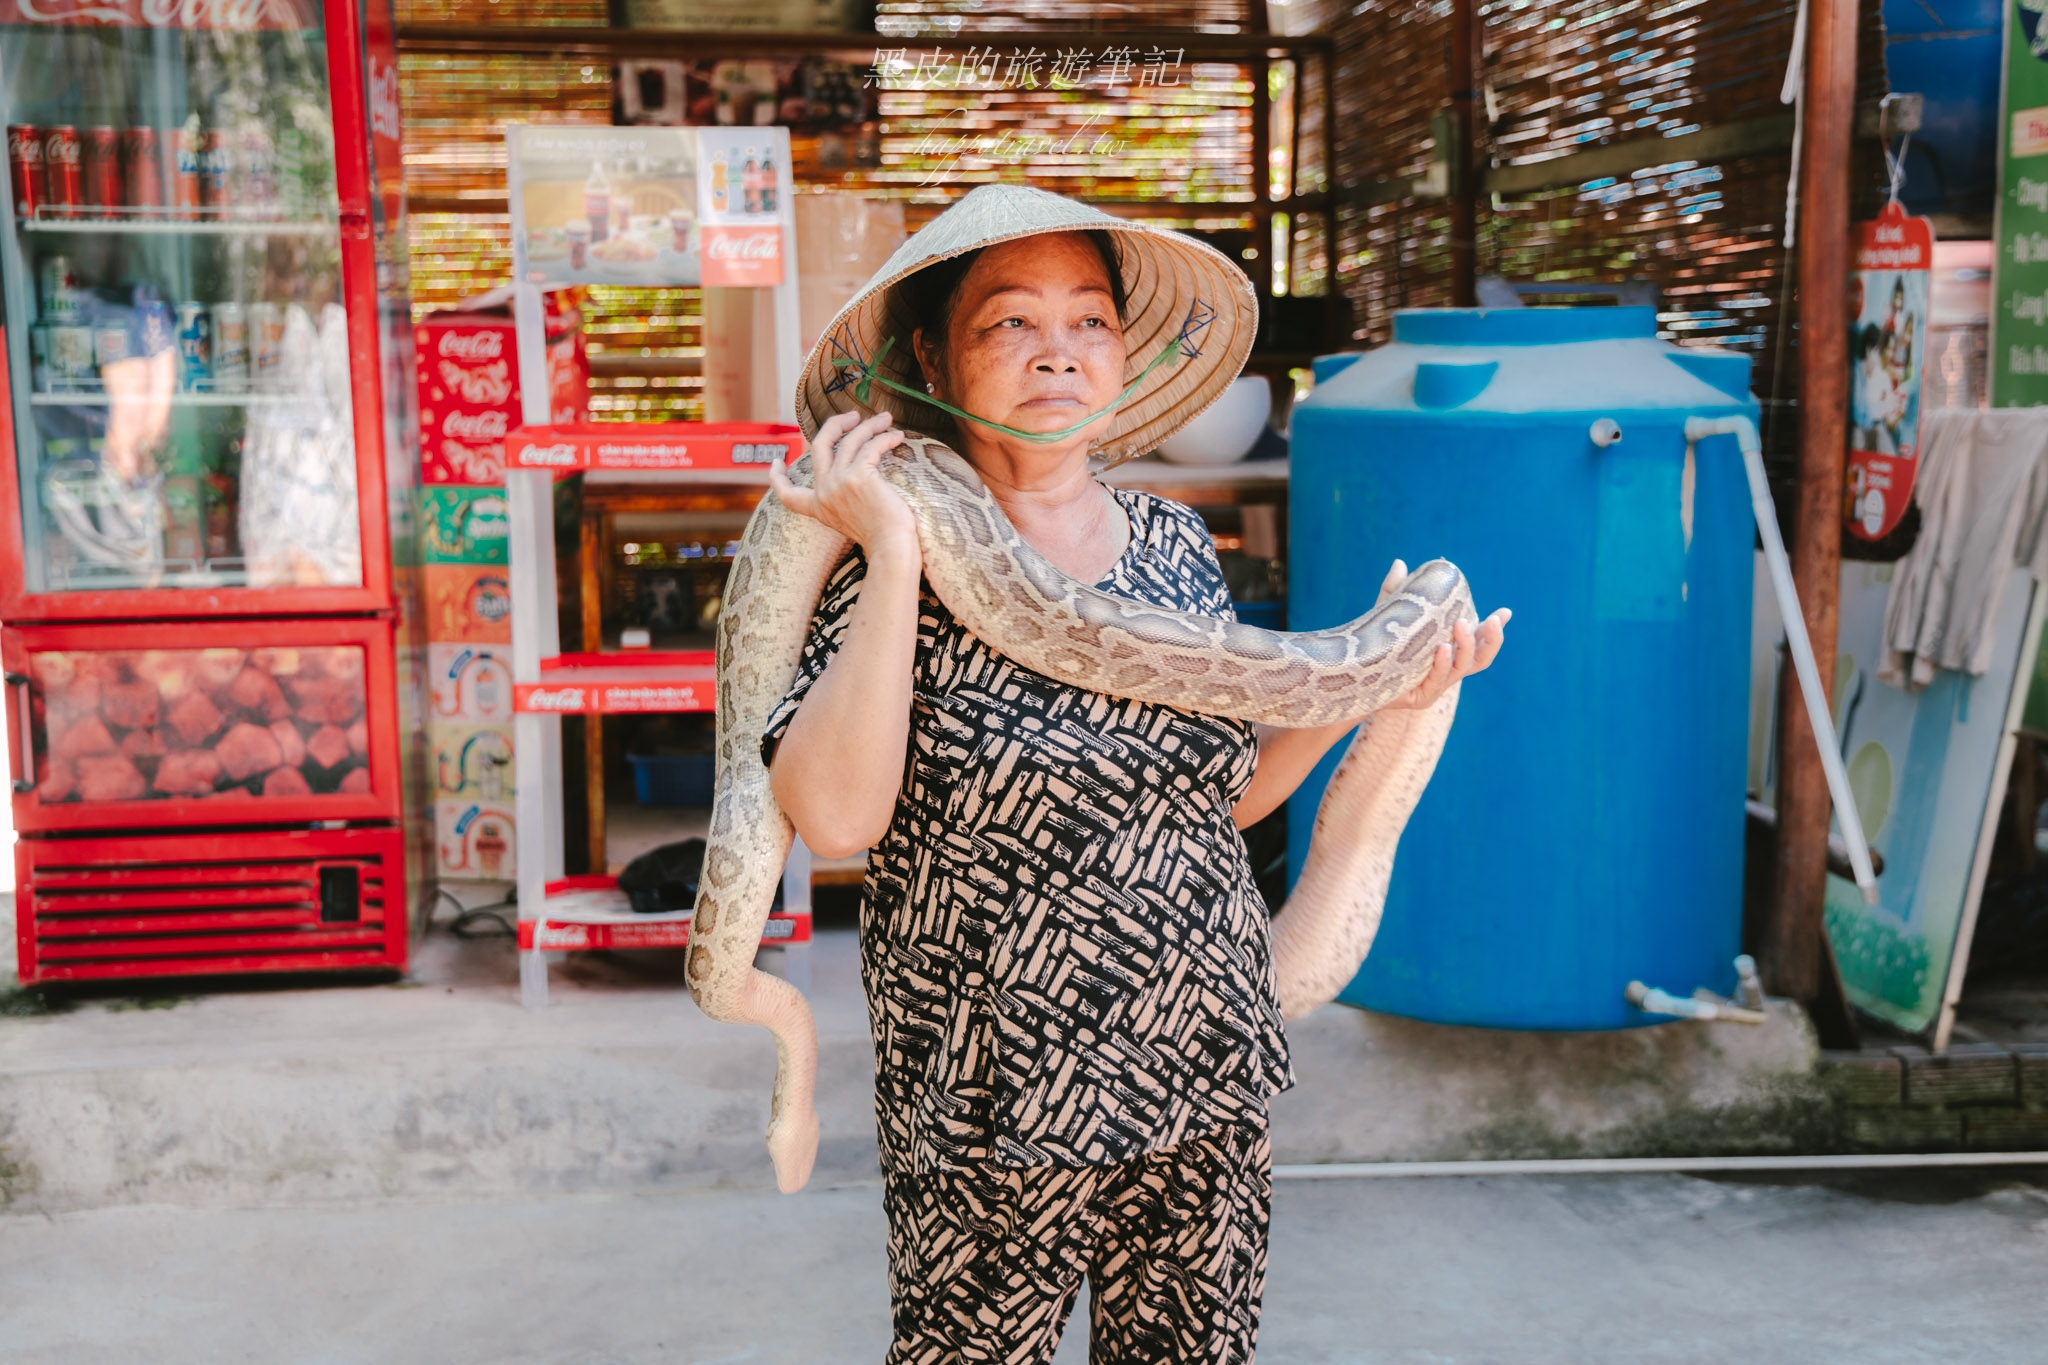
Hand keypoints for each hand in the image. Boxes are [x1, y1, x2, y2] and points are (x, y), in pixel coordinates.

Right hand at [769, 411, 916, 555]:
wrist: (891, 548)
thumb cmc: (882, 538)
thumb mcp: (852, 520)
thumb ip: (845, 501)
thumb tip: (860, 474)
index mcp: (819, 508)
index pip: (787, 495)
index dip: (777, 478)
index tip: (776, 463)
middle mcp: (823, 493)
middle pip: (819, 444)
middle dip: (836, 424)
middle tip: (854, 416)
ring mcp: (838, 483)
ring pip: (849, 440)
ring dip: (869, 425)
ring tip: (885, 420)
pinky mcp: (857, 476)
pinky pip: (871, 446)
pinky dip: (885, 437)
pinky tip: (897, 437)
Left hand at [1374, 558, 1510, 710]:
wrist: (1353, 678)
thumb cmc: (1373, 646)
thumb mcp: (1386, 615)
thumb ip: (1395, 591)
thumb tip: (1401, 563)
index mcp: (1446, 650)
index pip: (1477, 641)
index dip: (1493, 629)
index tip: (1505, 612)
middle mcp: (1446, 670)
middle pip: (1481, 658)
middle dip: (1491, 639)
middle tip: (1492, 620)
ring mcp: (1436, 685)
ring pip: (1463, 668)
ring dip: (1466, 646)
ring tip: (1461, 625)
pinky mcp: (1421, 698)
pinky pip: (1437, 681)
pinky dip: (1442, 664)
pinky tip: (1441, 649)